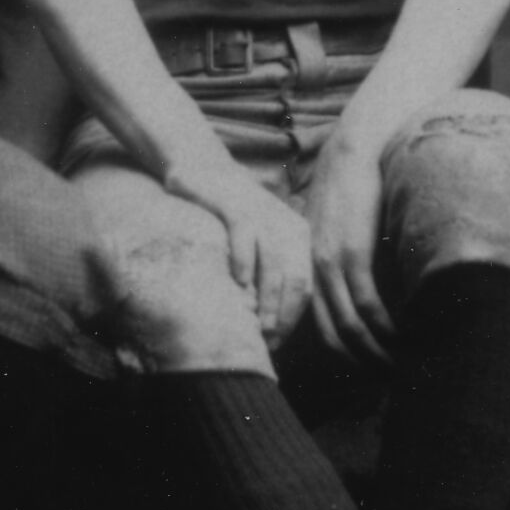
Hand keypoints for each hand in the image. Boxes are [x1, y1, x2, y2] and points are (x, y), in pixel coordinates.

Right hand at [208, 173, 314, 349]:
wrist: (204, 167)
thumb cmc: (230, 213)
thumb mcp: (260, 238)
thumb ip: (270, 270)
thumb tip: (269, 322)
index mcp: (298, 236)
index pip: (304, 287)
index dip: (292, 318)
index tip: (277, 342)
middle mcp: (286, 226)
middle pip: (294, 280)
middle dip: (283, 316)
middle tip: (268, 340)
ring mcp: (263, 215)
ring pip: (274, 264)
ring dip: (267, 299)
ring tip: (257, 324)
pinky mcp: (236, 205)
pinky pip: (246, 236)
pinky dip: (244, 261)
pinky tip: (238, 283)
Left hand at [302, 137, 394, 366]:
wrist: (356, 146)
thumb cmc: (354, 183)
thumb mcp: (336, 224)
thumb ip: (343, 253)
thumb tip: (365, 278)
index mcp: (309, 265)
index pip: (322, 325)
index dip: (346, 355)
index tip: (370, 372)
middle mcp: (313, 270)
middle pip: (334, 335)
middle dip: (362, 363)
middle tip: (390, 382)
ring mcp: (329, 262)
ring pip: (351, 326)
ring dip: (377, 352)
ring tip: (403, 368)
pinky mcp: (351, 252)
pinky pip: (367, 304)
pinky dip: (385, 329)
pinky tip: (405, 340)